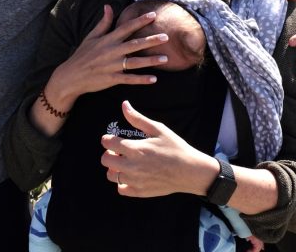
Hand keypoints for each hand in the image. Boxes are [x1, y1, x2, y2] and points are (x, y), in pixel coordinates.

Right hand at [46, 6, 169, 110]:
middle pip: (135, 44)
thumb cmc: (82, 55)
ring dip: (150, 60)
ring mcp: (112, 66)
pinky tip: (154, 79)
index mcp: (107, 40)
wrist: (71, 76)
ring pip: (135, 62)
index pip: (126, 27)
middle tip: (166, 36)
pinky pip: (129, 79)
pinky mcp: (112, 79)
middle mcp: (112, 51)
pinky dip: (141, 79)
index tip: (153, 15)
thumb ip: (103, 23)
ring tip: (165, 58)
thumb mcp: (91, 37)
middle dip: (151, 40)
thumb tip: (108, 6)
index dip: (140, 21)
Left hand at [100, 100, 215, 197]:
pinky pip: (121, 189)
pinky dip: (122, 182)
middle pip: (105, 159)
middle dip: (109, 152)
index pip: (107, 142)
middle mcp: (132, 166)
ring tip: (124, 162)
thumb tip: (124, 104)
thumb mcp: (158, 129)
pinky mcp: (140, 191)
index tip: (114, 138)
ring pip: (111, 175)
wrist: (190, 171)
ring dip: (114, 168)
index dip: (108, 138)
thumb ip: (137, 118)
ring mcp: (135, 181)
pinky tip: (131, 175)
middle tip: (119, 150)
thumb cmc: (175, 147)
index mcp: (135, 149)